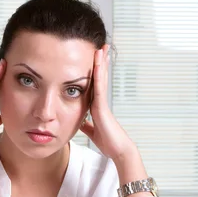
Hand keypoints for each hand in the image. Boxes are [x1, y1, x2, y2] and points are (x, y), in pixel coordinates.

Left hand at [80, 46, 136, 160]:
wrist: (117, 149)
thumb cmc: (108, 142)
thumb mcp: (91, 131)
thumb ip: (86, 124)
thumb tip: (79, 122)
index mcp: (96, 106)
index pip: (94, 85)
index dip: (94, 72)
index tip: (94, 60)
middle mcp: (100, 101)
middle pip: (99, 78)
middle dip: (100, 63)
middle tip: (101, 47)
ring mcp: (102, 102)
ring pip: (100, 78)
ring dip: (100, 63)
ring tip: (100, 48)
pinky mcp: (102, 105)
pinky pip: (99, 86)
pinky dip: (98, 73)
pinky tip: (97, 63)